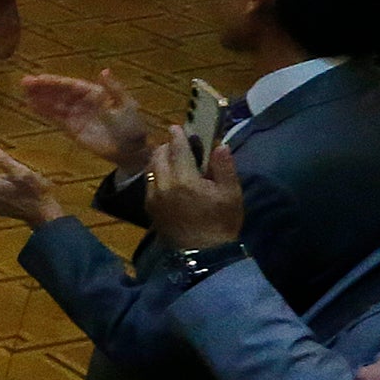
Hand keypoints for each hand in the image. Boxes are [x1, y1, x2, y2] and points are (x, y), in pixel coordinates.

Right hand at [18, 71, 150, 169]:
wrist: (132, 150)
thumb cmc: (131, 126)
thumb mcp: (125, 105)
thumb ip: (113, 89)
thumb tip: (103, 70)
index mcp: (95, 93)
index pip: (70, 85)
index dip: (55, 82)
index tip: (38, 78)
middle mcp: (82, 102)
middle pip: (59, 93)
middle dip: (42, 88)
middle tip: (24, 82)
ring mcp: (76, 115)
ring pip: (55, 104)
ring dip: (40, 98)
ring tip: (23, 93)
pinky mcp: (72, 129)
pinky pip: (55, 118)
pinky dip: (44, 112)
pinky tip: (32, 107)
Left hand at [145, 127, 244, 252]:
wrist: (204, 252)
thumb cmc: (221, 222)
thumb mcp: (230, 193)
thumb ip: (224, 167)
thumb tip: (219, 145)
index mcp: (185, 180)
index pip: (177, 150)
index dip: (177, 136)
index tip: (176, 127)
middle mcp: (164, 185)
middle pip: (159, 156)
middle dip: (167, 146)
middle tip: (177, 144)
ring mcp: (153, 197)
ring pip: (151, 169)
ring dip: (159, 159)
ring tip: (171, 158)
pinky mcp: (150, 208)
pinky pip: (149, 183)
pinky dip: (156, 174)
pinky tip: (167, 177)